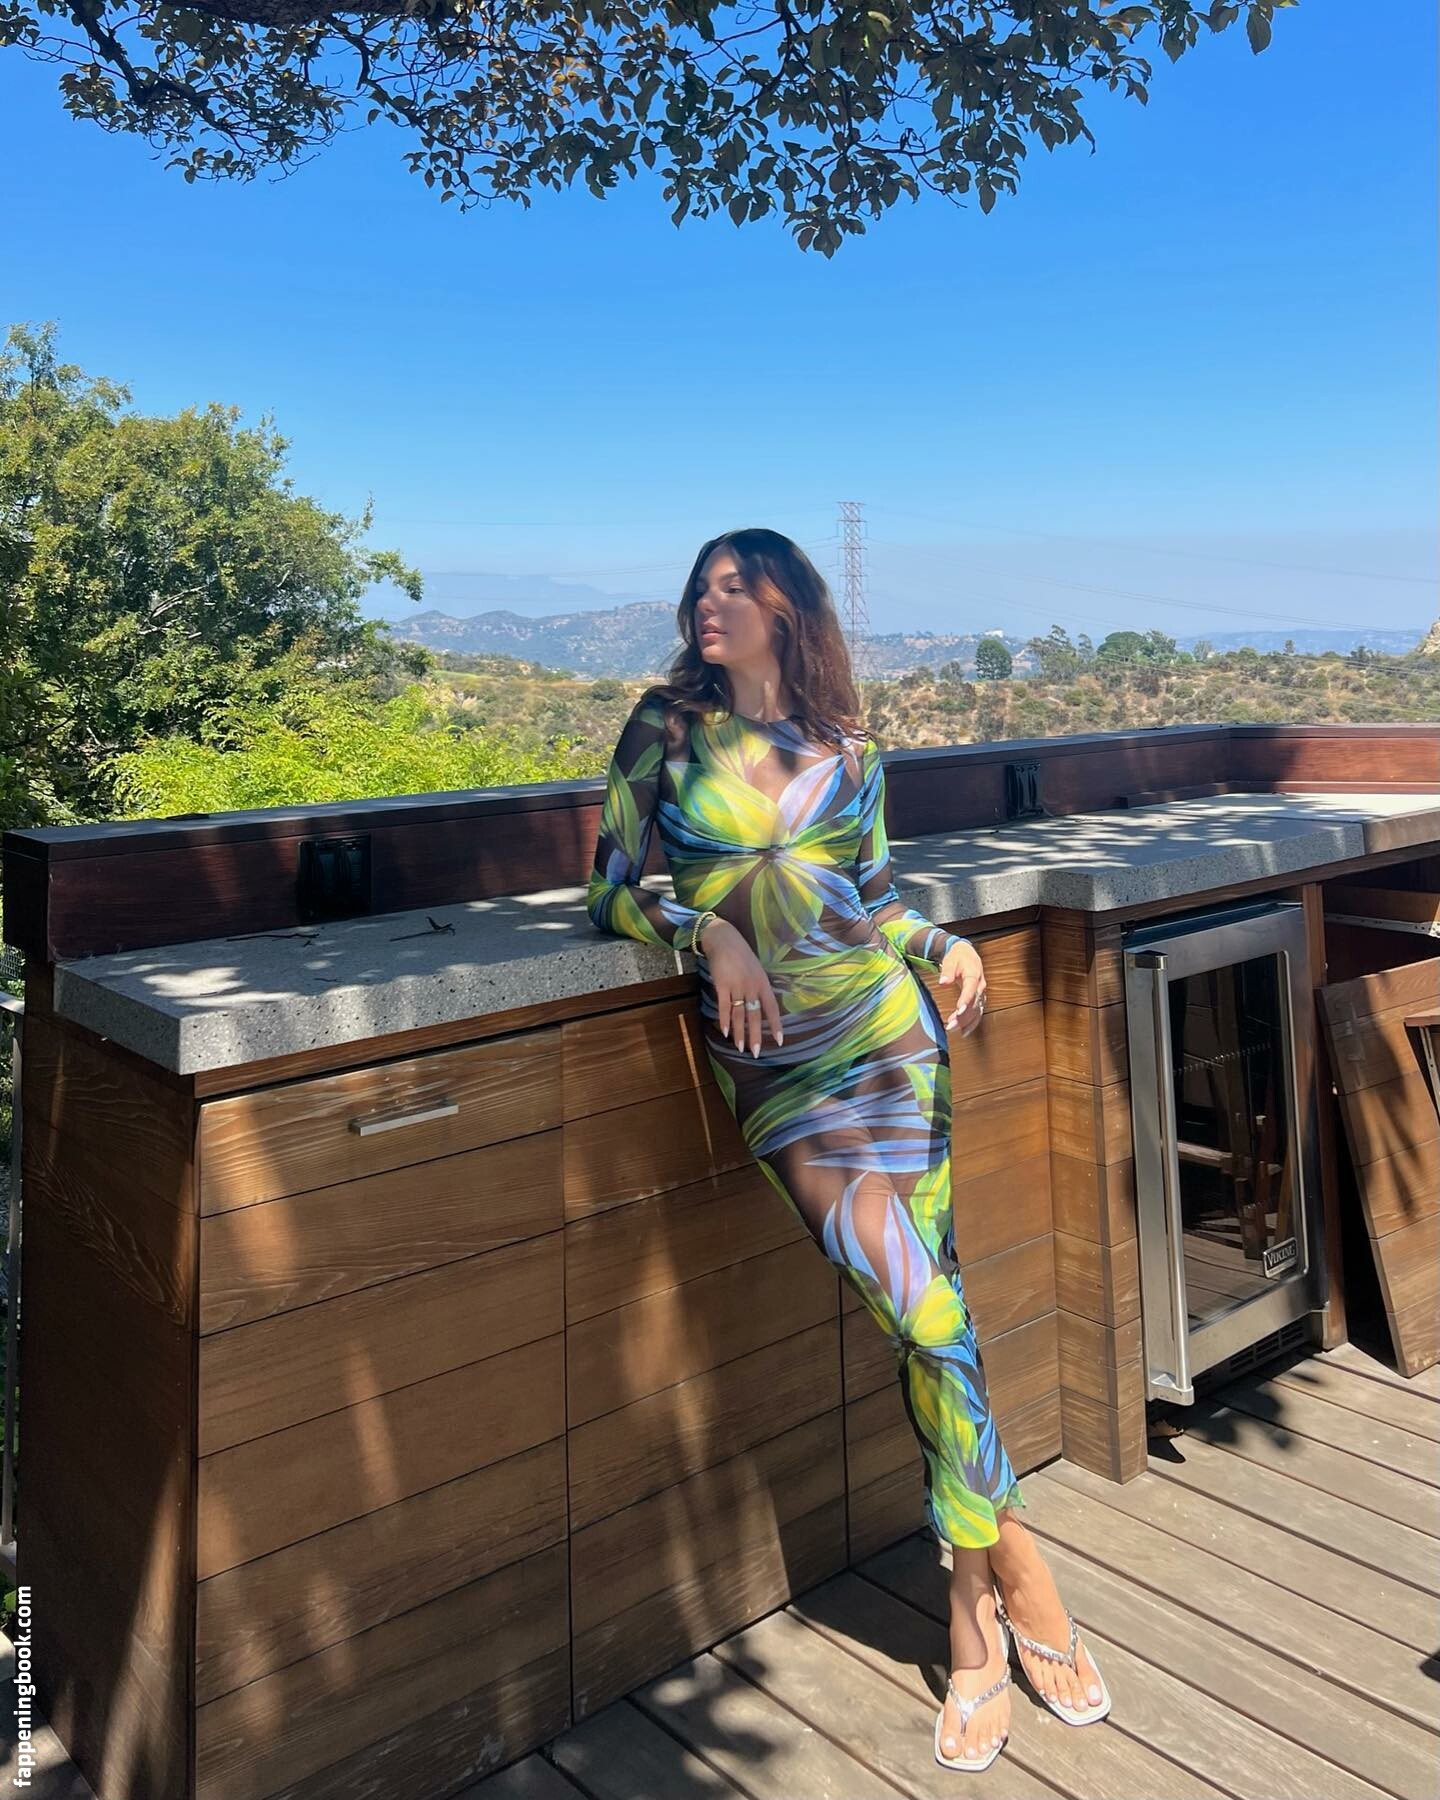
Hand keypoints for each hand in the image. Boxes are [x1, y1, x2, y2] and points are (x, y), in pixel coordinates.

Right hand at [701, 918, 784, 1056]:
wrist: (723, 939)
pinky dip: (724, 1020)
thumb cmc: (740, 955)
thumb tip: (760, 1007)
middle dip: (756, 1035)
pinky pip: (724, 1007)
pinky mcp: (721, 985)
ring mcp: (736, 986)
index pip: (772, 1008)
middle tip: (756, 1053)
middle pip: (755, 1016)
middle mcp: (752, 986)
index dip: (776, 1025)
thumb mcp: (756, 969)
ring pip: (739, 1014)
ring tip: (740, 1047)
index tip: (780, 1041)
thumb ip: (758, 987)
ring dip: (739, 1033)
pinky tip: (725, 1032)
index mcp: (763, 983)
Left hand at [937, 939, 985, 1035]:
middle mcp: (980, 985)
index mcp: (974, 974)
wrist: (967, 954)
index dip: (966, 999)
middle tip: (950, 1025)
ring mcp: (981, 993)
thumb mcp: (951, 960)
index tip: (959, 1010)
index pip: (971, 988)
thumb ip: (947, 971)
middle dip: (963, 1016)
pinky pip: (978, 1013)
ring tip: (952, 1029)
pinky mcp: (979, 999)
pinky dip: (972, 1023)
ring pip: (976, 1010)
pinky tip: (964, 1032)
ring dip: (966, 1022)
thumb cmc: (958, 956)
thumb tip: (943, 982)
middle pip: (974, 1003)